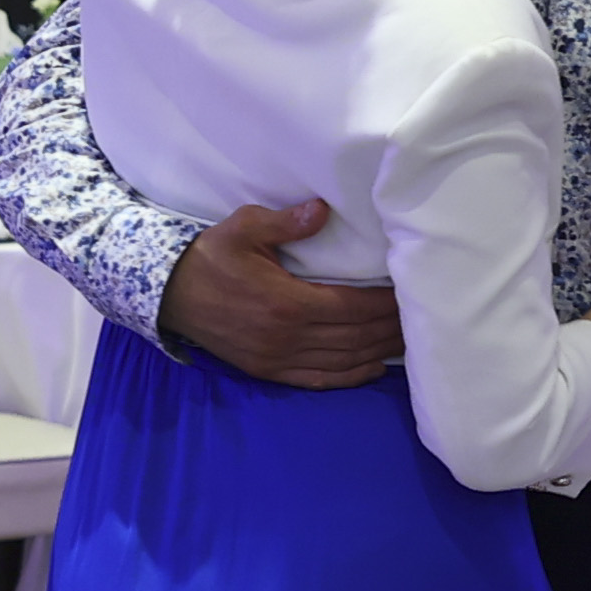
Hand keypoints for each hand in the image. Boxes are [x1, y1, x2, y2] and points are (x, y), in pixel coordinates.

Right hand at [155, 199, 401, 389]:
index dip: (385, 305)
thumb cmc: (210, 257)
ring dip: (378, 351)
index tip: (410, 294)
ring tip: (406, 341)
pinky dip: (351, 376)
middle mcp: (287, 337)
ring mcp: (278, 359)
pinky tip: (372, 367)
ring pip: (343, 360)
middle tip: (420, 318)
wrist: (169, 294)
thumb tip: (322, 210)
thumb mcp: (243, 228)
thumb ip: (285, 223)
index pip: (353, 308)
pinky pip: (319, 380)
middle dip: (390, 328)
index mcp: (287, 303)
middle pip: (355, 337)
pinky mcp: (269, 371)